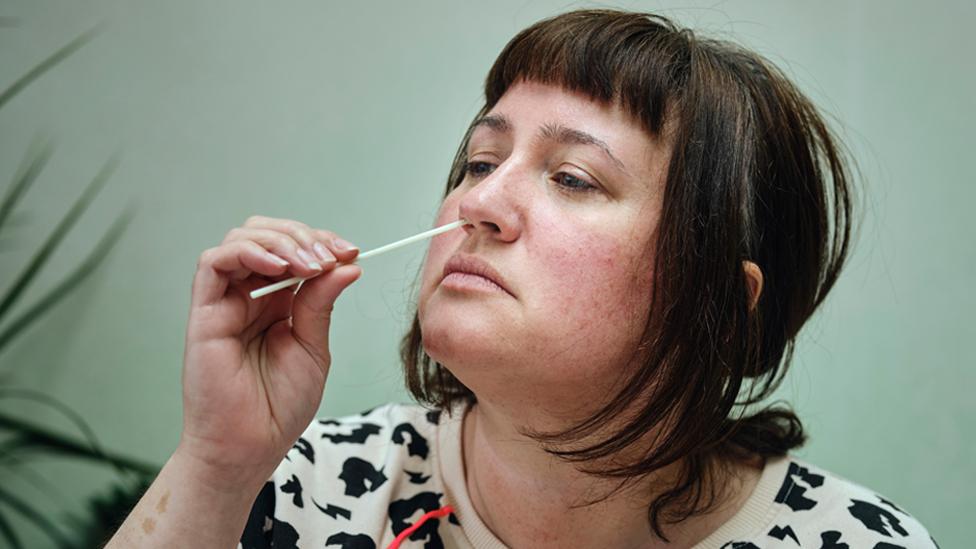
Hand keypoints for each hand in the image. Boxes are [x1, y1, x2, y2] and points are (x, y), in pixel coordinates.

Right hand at [177, 215, 360, 487]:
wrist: (251, 446)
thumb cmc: (279, 406)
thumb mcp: (313, 347)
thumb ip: (321, 302)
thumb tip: (347, 264)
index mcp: (277, 302)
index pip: (294, 251)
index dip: (321, 243)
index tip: (351, 251)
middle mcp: (249, 295)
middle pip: (267, 235)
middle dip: (302, 236)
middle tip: (330, 256)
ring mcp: (226, 301)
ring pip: (241, 240)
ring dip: (280, 241)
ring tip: (309, 263)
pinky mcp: (205, 311)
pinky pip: (214, 263)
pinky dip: (247, 252)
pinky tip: (278, 267)